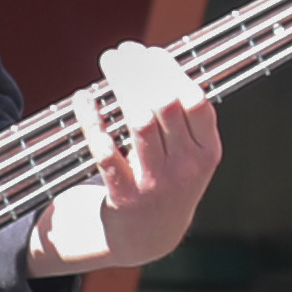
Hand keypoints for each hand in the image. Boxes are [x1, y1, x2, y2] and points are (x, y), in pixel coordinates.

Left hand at [27, 42, 221, 280]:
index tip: (150, 52)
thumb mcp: (191, 156)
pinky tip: (85, 99)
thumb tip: (155, 62)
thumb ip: (183, 118)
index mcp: (207, 154)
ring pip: (138, 123)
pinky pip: (105, 152)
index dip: (172, 72)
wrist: (148, 238)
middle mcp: (186, 169)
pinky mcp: (125, 197)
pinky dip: (93, 121)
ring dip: (120, 86)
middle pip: (165, 106)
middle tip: (122, 52)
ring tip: (108, 64)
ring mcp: (156, 185)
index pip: (195, 102)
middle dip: (142, 71)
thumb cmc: (168, 182)